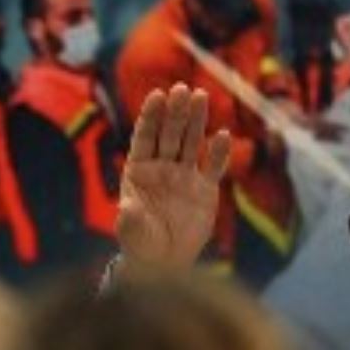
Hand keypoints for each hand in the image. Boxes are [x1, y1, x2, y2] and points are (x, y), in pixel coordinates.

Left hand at [116, 84, 231, 269]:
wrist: (162, 261)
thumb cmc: (139, 242)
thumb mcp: (130, 230)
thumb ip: (130, 216)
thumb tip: (126, 207)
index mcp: (138, 171)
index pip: (145, 138)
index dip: (151, 116)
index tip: (157, 94)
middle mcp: (161, 168)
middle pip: (169, 134)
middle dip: (175, 112)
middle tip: (182, 88)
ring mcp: (183, 176)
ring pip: (191, 143)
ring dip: (196, 120)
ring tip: (201, 95)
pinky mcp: (204, 189)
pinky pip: (212, 167)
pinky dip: (218, 152)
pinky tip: (223, 135)